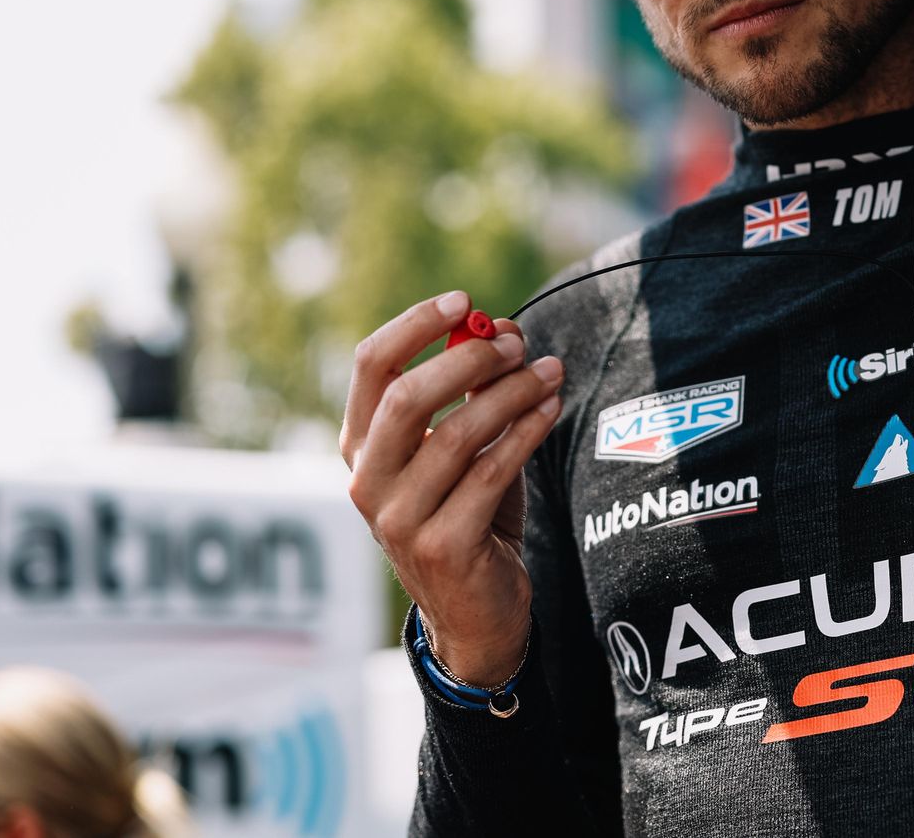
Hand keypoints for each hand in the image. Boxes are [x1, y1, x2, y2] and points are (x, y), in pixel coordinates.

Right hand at [340, 290, 564, 684]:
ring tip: (552, 372)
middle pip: (407, 398)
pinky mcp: (442, 547)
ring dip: (512, 393)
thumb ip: (474, 392)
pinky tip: (552, 408)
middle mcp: (368, 481)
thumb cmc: (471, 513)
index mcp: (362, 446)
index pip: (370, 367)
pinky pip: (491, 472)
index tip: (465, 301)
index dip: (415, 326)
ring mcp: (398, 519)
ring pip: (457, 434)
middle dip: (468, 359)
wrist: (478, 612)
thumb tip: (501, 328)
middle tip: (517, 343)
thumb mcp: (466, 447)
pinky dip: (526, 431)